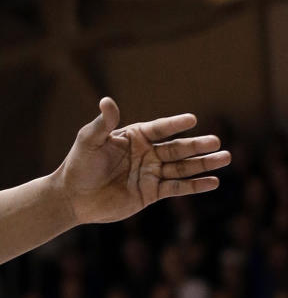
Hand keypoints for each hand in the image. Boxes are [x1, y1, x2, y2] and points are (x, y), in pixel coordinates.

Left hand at [55, 97, 229, 224]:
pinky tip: (213, 182)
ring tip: (224, 158)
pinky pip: (177, 188)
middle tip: (216, 141)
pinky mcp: (150, 193)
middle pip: (176, 148)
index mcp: (134, 137)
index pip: (159, 128)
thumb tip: (107, 100)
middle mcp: (146, 153)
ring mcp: (150, 173)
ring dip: (203, 164)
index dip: (174, 124)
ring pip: (182, 167)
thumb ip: (102, 123)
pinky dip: (195, 186)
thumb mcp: (89, 141)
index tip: (192, 119)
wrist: (73, 197)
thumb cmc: (79, 164)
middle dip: (197, 146)